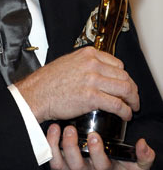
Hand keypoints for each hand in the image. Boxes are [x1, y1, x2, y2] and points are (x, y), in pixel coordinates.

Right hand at [15, 47, 138, 122]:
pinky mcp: (92, 97)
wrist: (37, 92)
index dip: (124, 77)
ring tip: (131, 107)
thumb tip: (100, 72)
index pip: (118, 64)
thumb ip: (86, 64)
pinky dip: (125, 111)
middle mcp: (93, 64)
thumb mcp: (70, 62)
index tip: (125, 85)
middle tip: (132, 98)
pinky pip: (117, 104)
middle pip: (124, 76)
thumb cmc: (49, 80)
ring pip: (125, 89)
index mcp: (88, 54)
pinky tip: (125, 115)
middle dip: (131, 89)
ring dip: (132, 100)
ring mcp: (93, 80)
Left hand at [47, 123, 154, 169]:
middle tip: (71, 129)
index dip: (97, 151)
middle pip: (76, 165)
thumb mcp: (135, 167)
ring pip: (59, 165)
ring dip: (55, 146)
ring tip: (57, 127)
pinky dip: (48, 147)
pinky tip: (51, 132)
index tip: (95, 135)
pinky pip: (51, 164)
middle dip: (72, 147)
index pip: (102, 165)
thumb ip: (144, 157)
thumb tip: (144, 145)